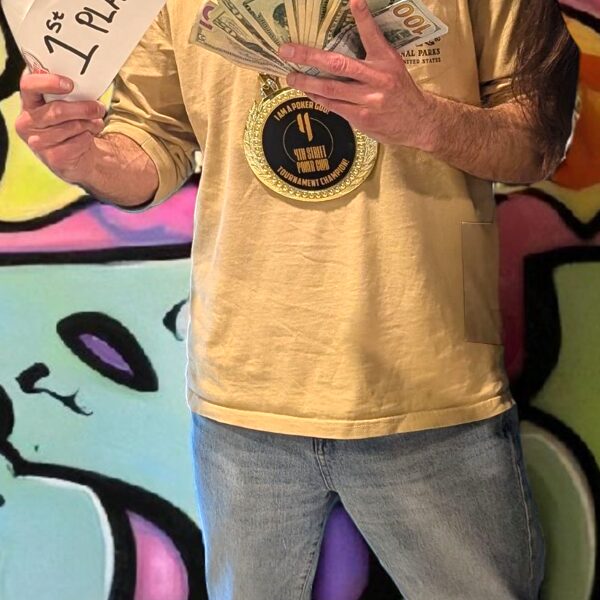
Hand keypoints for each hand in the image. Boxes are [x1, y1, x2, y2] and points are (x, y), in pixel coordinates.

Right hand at [15, 73, 105, 181]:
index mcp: (28, 102)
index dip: (49, 82)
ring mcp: (37, 142)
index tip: (70, 84)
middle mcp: (26, 122)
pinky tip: (88, 137)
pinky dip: (88, 138)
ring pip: (71, 127)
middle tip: (99, 107)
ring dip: (90, 124)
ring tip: (95, 124)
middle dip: (83, 108)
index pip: (29, 85)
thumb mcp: (68, 104)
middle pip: (57, 110)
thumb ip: (69, 92)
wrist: (78, 156)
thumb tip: (87, 80)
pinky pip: (78, 143)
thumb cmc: (71, 123)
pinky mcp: (52, 158)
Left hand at [279, 0, 435, 148]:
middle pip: (338, 64)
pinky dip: (319, 98)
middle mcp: (378, 79)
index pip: (372, 35)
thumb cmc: (400, 92)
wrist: (418, 122)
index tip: (353, 0)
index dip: (362, 18)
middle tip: (287, 51)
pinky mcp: (362, 118)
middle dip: (309, 56)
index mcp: (387, 60)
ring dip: (306, 82)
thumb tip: (340, 49)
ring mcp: (369, 100)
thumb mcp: (392, 67)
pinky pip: (334, 106)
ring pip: (330, 89)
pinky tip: (308, 92)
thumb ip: (371, 56)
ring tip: (290, 76)